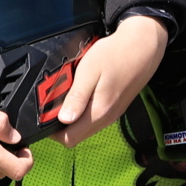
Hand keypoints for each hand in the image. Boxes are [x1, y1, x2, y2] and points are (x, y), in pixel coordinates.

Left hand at [56, 15, 167, 145]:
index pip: (70, 139)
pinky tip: (78, 90)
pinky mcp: (115, 105)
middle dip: (59, 122)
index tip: (42, 116)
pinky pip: (94, 115)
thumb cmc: (115, 55)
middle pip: (77, 134)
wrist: (143, 46)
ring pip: (85, 125)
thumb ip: (77, 97)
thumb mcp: (89, 72)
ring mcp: (113, 112)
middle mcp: (107, 117)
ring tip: (63, 92)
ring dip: (71, 113)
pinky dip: (82, 108)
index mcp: (99, 112)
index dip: (52, 132)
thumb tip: (64, 120)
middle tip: (50, 100)